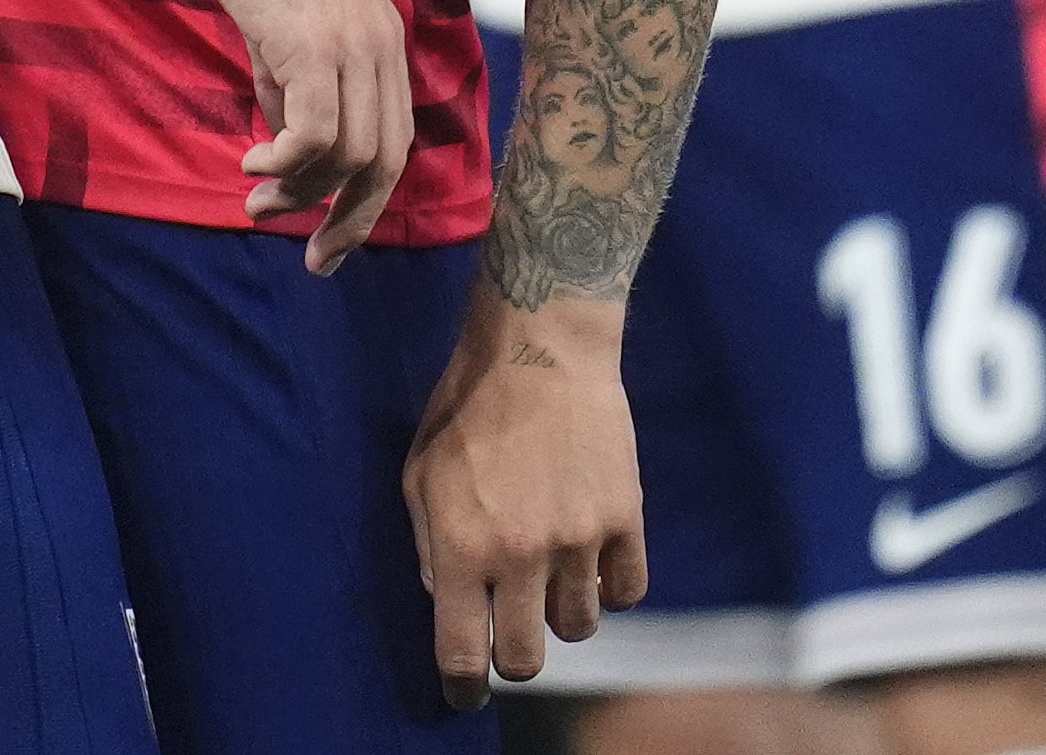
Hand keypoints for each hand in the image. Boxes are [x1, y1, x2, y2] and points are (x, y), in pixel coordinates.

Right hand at [173, 0, 413, 270]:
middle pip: (387, 161)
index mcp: (382, 36)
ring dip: (300, 195)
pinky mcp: (314, 45)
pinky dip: (287, 166)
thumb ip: (291, 81)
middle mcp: (382, 44)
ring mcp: (354, 44)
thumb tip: (284, 146)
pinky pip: (315, 134)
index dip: (367, 199)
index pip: (394, 139)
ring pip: (350, 155)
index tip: (331, 238)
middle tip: (314, 258)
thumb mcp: (282, 22)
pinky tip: (252, 164)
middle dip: (351, 220)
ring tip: (255, 201)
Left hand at [404, 289, 645, 707]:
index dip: (462, 689)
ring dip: (560, 615)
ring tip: (548, 578)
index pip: (461, 653)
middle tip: (508, 638)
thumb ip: (425, 544)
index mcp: (457, 545)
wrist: (539, 347)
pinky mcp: (624, 518)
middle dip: (513, 659)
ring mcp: (577, 540)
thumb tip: (443, 598)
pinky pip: (626, 591)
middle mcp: (518, 554)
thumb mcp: (419, 472)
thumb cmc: (466, 406)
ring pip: (577, 628)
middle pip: (524, 658)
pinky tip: (591, 561)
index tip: (464, 698)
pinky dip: (609, 587)